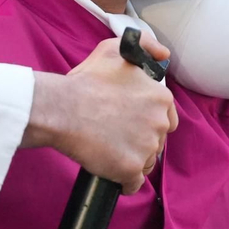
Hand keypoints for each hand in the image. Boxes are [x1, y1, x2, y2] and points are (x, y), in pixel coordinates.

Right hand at [24, 35, 177, 193]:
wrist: (62, 109)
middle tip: (116, 135)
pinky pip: (133, 183)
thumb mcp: (115, 50)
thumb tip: (164, 54)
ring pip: (146, 162)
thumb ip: (146, 45)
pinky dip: (124, 181)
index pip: (166, 117)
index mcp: (161, 98)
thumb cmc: (86, 82)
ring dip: (132, 159)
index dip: (148, 120)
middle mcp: (159, 123)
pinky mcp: (131, 169)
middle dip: (140, 140)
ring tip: (109, 150)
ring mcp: (147, 148)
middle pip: (157, 141)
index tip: (131, 121)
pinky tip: (111, 173)